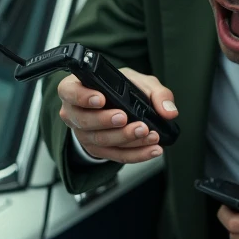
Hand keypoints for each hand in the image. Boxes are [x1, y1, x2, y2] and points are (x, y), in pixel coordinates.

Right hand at [57, 66, 178, 164]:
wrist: (120, 105)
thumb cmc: (123, 89)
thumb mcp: (139, 82)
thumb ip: (156, 92)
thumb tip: (168, 112)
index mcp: (75, 89)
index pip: (69, 92)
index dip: (83, 97)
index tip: (101, 99)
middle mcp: (74, 113)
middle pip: (85, 121)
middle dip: (107, 121)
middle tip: (127, 119)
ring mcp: (83, 134)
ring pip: (100, 140)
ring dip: (125, 138)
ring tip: (147, 133)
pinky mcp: (97, 150)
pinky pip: (115, 155)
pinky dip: (136, 154)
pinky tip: (152, 149)